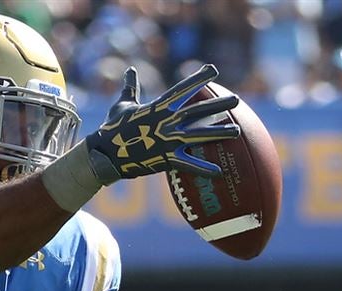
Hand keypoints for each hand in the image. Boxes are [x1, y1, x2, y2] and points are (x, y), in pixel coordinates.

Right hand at [84, 64, 240, 181]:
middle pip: (197, 111)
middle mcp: (166, 122)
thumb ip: (130, 87)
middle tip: (237, 100)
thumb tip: (130, 69)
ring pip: (198, 136)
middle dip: (218, 104)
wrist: (104, 154)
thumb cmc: (112, 128)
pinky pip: (188, 165)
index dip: (198, 79)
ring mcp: (167, 141)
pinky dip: (204, 169)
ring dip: (218, 133)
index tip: (213, 70)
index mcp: (157, 107)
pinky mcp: (166, 159)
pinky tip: (219, 171)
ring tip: (237, 131)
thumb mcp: (122, 105)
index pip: (182, 89)